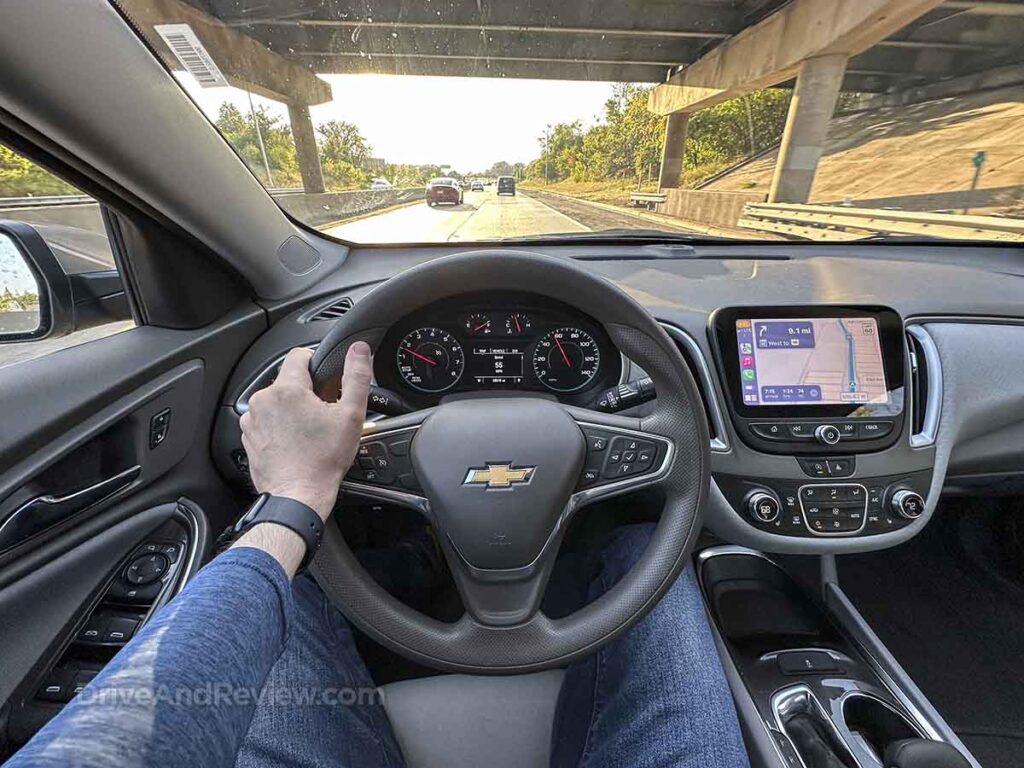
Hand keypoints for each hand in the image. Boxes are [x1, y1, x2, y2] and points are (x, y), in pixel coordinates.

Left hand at [239, 343, 371, 519]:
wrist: (297, 496)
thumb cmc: (322, 461)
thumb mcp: (350, 415)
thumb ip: (356, 376)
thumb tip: (359, 350)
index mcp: (287, 389)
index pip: (299, 355)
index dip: (317, 364)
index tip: (326, 383)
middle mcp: (263, 400)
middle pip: (288, 380)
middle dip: (306, 391)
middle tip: (322, 414)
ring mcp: (252, 419)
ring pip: (276, 400)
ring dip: (291, 409)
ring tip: (308, 431)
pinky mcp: (249, 436)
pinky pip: (265, 419)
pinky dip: (278, 425)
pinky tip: (294, 442)